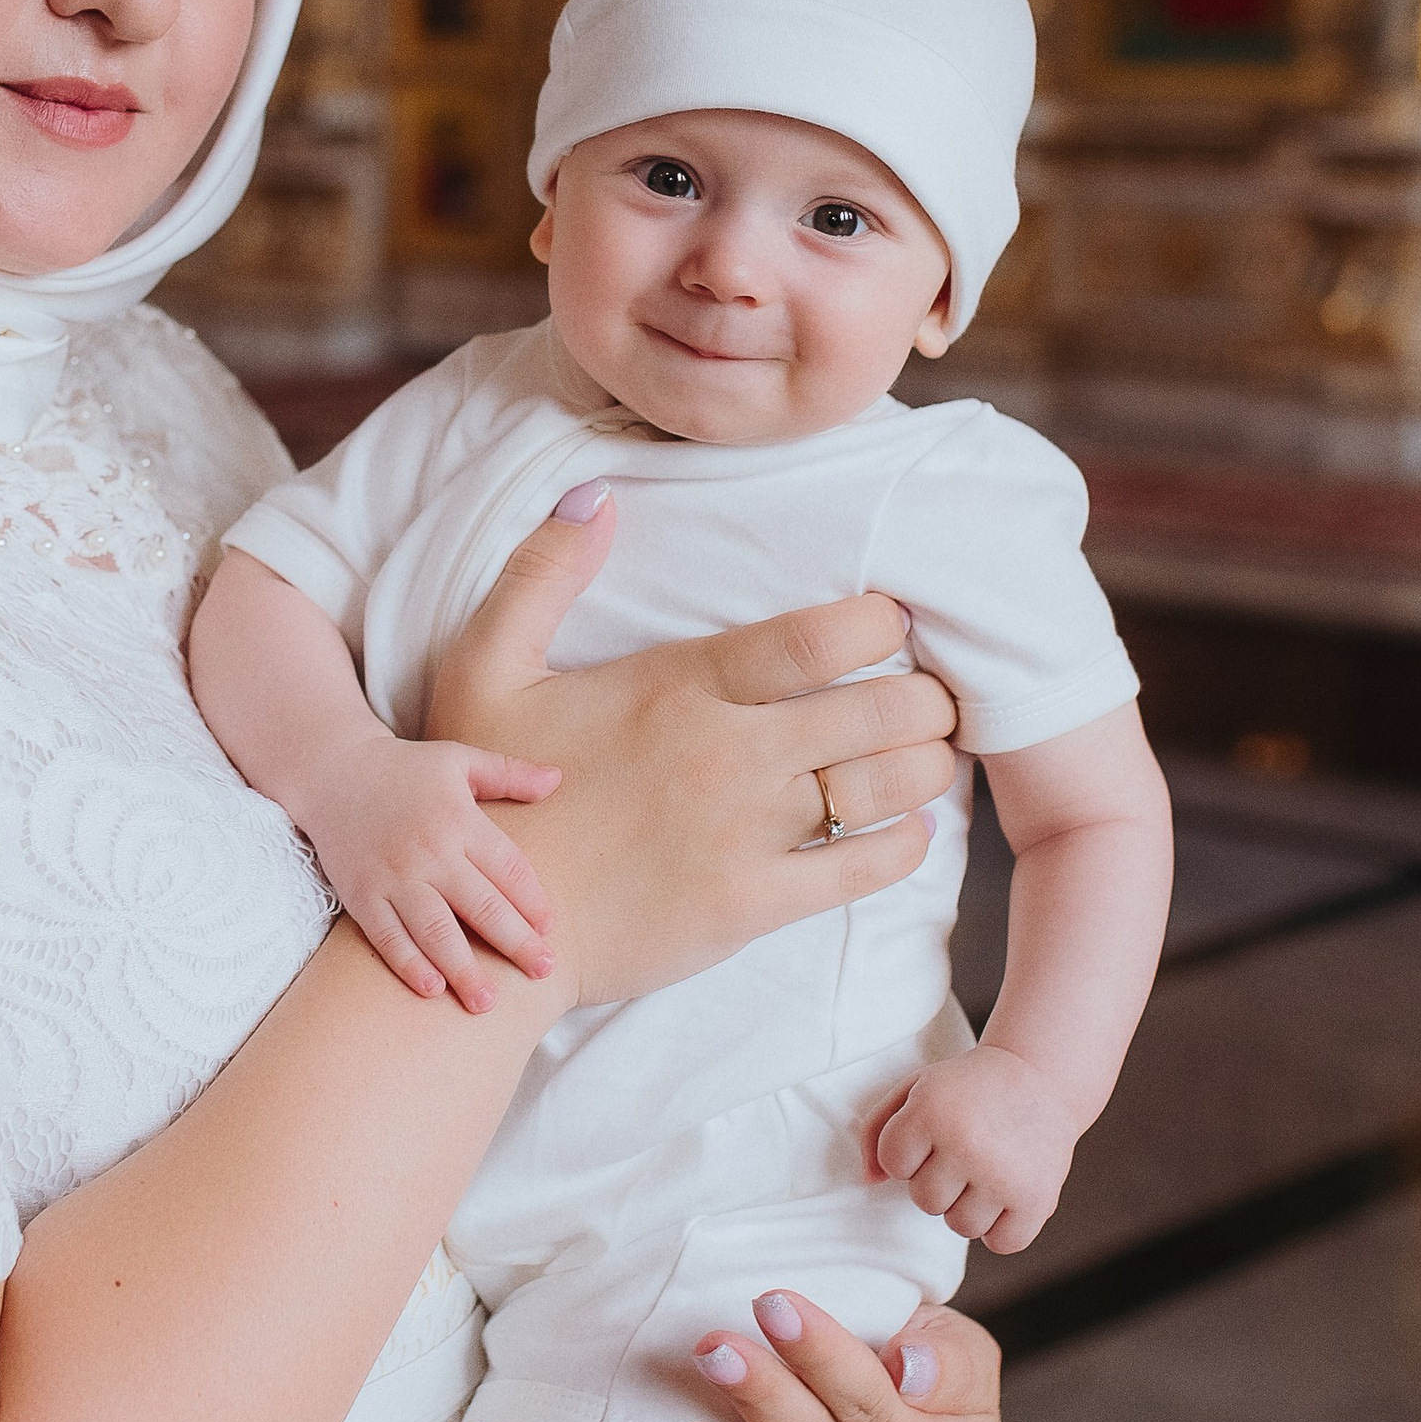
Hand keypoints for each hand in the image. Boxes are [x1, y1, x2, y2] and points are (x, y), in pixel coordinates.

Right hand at [296, 733, 560, 1012]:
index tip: (550, 931)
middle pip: (481, 907)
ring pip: (436, 931)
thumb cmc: (404, 768)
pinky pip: (388, 936)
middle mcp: (429, 851)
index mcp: (460, 820)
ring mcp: (393, 876)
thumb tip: (558, 779)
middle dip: (515, 943)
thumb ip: (508, 772)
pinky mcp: (361, 893)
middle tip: (543, 972)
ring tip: (488, 1003)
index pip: (508, 869)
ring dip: (464, 969)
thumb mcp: (458, 759)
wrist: (331, 770)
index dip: (532, 902)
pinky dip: (409, 964)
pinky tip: (432, 989)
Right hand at [423, 491, 959, 1013]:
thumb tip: (596, 494)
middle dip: (927, 699)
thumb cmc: (488, 795)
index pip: (817, 639)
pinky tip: (915, 831)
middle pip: (876, 712)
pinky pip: (859, 871)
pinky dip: (905, 847)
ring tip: (933, 754)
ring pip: (882, 789)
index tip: (894, 622)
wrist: (485, 927)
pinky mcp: (751, 906)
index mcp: (679, 687)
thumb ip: (542, 573)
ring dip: (927, 766)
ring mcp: (745, 834)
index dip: (878, 623)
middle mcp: (727, 754)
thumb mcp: (485, 665)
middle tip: (936, 696)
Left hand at [869, 1042, 1079, 1251]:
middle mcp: (966, 1144)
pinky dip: (1003, 1228)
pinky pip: (1002, 1243)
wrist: (1039, 1075)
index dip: (911, 1151)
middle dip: (940, 1180)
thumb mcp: (915, 1088)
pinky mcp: (1037, 1200)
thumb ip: (876, 1130)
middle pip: (925, 1201)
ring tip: (987, 1170)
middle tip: (965, 1150)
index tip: (934, 1130)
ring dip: (970, 1205)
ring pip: (962, 1226)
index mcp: (930, 1111)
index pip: (893, 1164)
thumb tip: (870, 1181)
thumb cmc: (968, 1087)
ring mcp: (1003, 1176)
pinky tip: (1007, 1194)